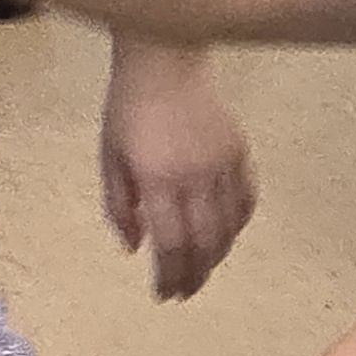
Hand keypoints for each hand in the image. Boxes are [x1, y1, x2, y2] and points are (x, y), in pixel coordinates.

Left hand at [100, 40, 254, 301]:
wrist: (165, 61)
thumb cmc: (127, 109)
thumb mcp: (109, 157)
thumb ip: (119, 206)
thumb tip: (135, 248)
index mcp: (159, 180)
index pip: (172, 244)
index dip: (170, 276)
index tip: (164, 294)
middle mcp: (197, 178)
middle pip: (204, 243)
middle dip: (194, 274)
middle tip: (184, 292)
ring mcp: (223, 165)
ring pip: (229, 226)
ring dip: (217, 255)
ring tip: (202, 269)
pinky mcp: (240, 152)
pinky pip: (246, 200)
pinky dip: (237, 225)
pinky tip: (226, 235)